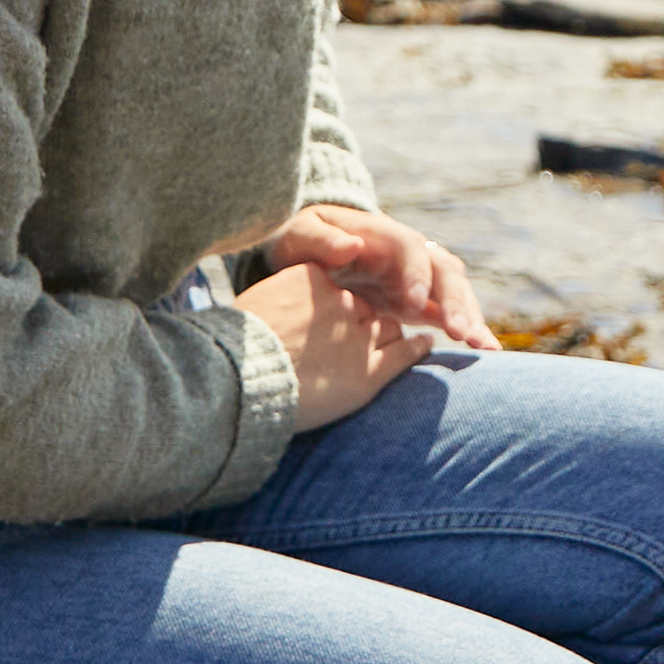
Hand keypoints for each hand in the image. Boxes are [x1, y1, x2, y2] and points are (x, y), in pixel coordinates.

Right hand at [234, 259, 439, 434]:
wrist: (237, 383)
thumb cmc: (239, 349)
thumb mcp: (259, 306)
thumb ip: (288, 299)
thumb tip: (293, 310)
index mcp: (314, 279)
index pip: (339, 289)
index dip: (332, 310)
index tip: (318, 328)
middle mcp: (342, 303)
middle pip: (367, 308)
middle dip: (360, 325)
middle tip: (341, 348)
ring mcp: (359, 337)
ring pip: (389, 327)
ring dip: (386, 338)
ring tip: (382, 350)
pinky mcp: (370, 372)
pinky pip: (405, 352)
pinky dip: (417, 348)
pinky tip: (426, 344)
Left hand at [254, 200, 492, 351]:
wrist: (309, 253)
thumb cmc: (302, 243)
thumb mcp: (301, 235)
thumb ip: (320, 239)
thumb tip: (350, 246)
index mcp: (384, 235)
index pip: (410, 249)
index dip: (416, 274)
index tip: (414, 303)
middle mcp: (411, 255)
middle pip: (444, 271)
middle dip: (454, 300)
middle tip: (458, 330)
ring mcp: (420, 279)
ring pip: (456, 293)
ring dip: (469, 317)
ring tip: (479, 346)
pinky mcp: (422, 303)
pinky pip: (451, 314)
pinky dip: (470, 330)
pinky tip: (485, 353)